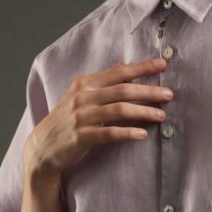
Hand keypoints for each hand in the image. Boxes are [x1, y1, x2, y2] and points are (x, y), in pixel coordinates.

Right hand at [25, 56, 172, 185]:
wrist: (42, 146)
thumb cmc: (66, 120)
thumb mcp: (80, 96)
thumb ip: (102, 81)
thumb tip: (123, 65)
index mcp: (85, 84)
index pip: (119, 72)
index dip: (142, 67)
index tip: (163, 64)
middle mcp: (83, 97)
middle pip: (123, 90)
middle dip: (148, 91)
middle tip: (169, 94)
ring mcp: (81, 117)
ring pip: (119, 110)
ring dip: (143, 112)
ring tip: (161, 116)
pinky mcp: (81, 137)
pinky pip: (109, 133)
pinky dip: (128, 132)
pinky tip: (143, 134)